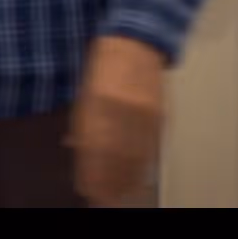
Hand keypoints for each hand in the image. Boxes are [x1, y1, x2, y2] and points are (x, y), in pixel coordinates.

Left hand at [67, 36, 165, 206]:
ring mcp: (145, 113)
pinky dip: (142, 165)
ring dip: (126, 179)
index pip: (95, 148)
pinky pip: (150, 147)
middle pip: (117, 157)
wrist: (137, 40)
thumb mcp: (85, 91)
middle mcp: (123, 109)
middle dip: (109, 181)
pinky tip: (136, 176)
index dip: (92, 173)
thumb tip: (77, 149)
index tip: (87, 189)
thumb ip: (82, 121)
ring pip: (136, 157)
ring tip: (119, 194)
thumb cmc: (104, 64)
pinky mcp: (160, 116)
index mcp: (99, 100)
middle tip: (102, 198)